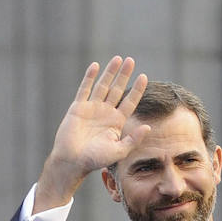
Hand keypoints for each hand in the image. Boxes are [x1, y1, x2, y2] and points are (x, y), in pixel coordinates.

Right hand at [35, 56, 148, 209]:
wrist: (73, 161)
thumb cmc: (96, 159)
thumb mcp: (119, 150)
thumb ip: (133, 139)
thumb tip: (148, 127)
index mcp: (117, 123)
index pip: (129, 102)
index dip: (136, 90)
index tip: (143, 77)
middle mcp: (106, 113)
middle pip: (117, 89)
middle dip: (124, 75)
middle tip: (131, 60)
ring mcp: (92, 108)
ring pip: (103, 86)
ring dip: (110, 72)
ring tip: (118, 59)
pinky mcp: (78, 107)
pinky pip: (85, 89)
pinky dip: (90, 77)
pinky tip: (96, 66)